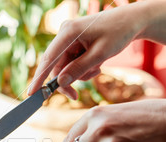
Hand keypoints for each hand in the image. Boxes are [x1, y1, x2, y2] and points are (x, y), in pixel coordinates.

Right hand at [28, 3, 144, 98]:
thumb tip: (60, 83)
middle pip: (56, 66)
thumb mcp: (100, 54)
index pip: (48, 59)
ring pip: (65, 67)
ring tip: (97, 69)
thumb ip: (78, 69)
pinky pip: (72, 63)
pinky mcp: (74, 44)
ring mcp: (69, 39)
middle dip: (67, 80)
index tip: (31, 93)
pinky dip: (82, 69)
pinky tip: (96, 65)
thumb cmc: (119, 32)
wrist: (133, 21)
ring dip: (78, 74)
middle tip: (75, 96)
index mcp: (68, 32)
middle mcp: (65, 34)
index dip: (39, 78)